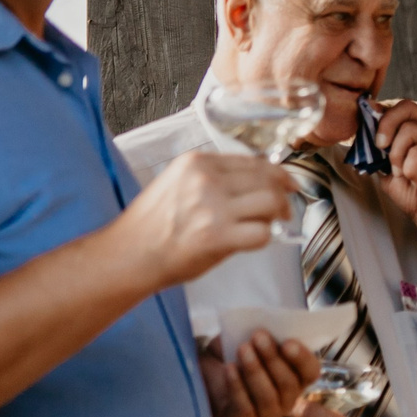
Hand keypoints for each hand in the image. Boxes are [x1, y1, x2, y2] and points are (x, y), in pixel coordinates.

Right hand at [113, 151, 293, 286]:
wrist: (130, 254)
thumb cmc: (151, 225)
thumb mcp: (178, 183)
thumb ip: (213, 179)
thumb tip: (255, 183)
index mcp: (197, 163)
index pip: (252, 161)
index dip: (276, 174)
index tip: (287, 183)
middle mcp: (206, 180)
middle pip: (267, 180)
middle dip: (283, 195)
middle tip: (285, 209)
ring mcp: (213, 208)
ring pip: (270, 202)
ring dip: (278, 215)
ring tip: (272, 224)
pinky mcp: (218, 237)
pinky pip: (262, 233)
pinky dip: (265, 238)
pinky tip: (254, 241)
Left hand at [201, 331, 319, 416]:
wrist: (206, 379)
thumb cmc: (234, 355)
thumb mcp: (247, 340)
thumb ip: (259, 335)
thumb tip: (263, 326)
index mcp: (296, 377)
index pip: (310, 372)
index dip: (302, 358)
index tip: (287, 342)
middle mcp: (287, 399)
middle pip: (288, 383)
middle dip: (273, 358)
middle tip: (258, 336)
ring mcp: (267, 414)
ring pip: (267, 395)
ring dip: (255, 370)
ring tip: (242, 348)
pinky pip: (245, 406)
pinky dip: (237, 385)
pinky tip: (229, 368)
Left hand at [364, 100, 416, 229]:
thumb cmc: (416, 196)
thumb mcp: (387, 170)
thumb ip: (378, 151)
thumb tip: (363, 130)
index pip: (399, 108)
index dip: (381, 114)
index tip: (368, 133)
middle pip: (407, 107)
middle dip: (386, 124)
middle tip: (380, 146)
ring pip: (409, 130)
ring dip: (398, 155)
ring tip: (404, 174)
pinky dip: (411, 169)